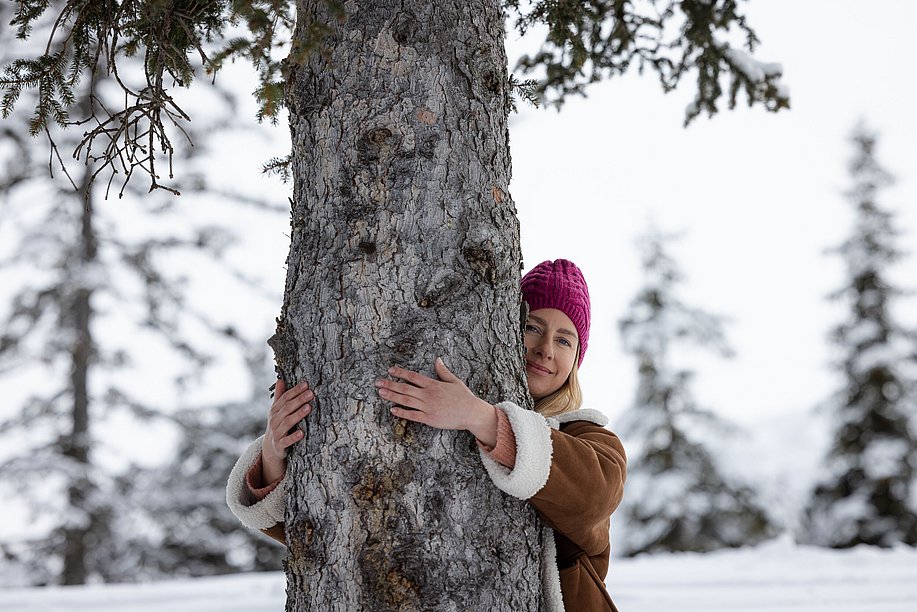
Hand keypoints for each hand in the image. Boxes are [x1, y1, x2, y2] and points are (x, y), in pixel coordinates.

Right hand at [261, 378, 312, 483]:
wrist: (270, 449)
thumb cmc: (277, 425)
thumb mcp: (276, 411)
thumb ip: (280, 396)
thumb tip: (280, 379)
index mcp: (275, 410)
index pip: (285, 398)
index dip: (295, 390)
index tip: (306, 384)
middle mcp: (274, 420)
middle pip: (287, 408)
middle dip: (299, 400)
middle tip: (311, 393)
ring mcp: (276, 432)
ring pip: (287, 422)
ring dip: (298, 415)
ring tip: (308, 408)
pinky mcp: (279, 445)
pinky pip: (287, 441)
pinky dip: (294, 437)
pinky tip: (302, 433)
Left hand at [377, 358, 496, 446]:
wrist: (471, 413)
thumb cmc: (464, 397)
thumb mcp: (454, 381)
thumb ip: (443, 371)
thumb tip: (437, 359)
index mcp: (433, 384)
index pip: (413, 376)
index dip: (400, 373)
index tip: (390, 370)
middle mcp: (428, 395)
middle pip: (405, 388)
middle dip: (390, 384)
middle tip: (378, 382)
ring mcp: (428, 407)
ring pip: (406, 400)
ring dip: (392, 396)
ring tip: (381, 392)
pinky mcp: (429, 419)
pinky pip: (413, 415)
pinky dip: (402, 412)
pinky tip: (393, 409)